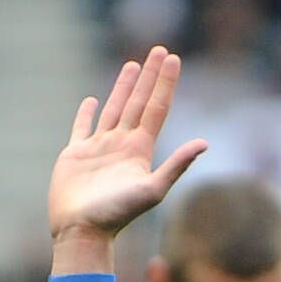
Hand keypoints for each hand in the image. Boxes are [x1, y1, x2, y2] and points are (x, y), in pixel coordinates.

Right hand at [47, 47, 208, 261]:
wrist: (83, 231)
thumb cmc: (116, 214)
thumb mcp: (152, 190)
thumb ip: (177, 166)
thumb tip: (205, 143)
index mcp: (140, 150)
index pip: (156, 108)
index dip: (165, 83)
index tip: (174, 58)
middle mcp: (122, 145)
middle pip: (139, 102)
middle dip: (150, 76)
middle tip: (160, 50)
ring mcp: (99, 148)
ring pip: (114, 109)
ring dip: (123, 86)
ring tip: (133, 65)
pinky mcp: (75, 154)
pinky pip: (82, 127)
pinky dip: (87, 113)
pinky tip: (92, 100)